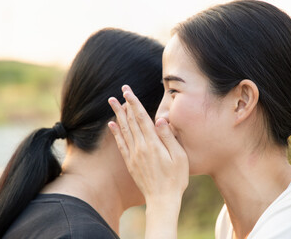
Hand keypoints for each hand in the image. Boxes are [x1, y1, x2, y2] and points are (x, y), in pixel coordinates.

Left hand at [108, 85, 188, 202]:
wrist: (162, 200)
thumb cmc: (176, 179)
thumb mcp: (179, 157)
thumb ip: (169, 137)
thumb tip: (160, 119)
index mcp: (153, 144)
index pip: (142, 118)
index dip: (134, 103)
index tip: (128, 91)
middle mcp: (140, 147)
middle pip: (131, 121)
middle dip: (125, 104)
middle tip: (120, 90)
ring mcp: (134, 155)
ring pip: (124, 130)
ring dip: (118, 114)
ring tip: (113, 102)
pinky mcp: (130, 163)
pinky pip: (120, 144)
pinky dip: (115, 133)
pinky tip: (111, 125)